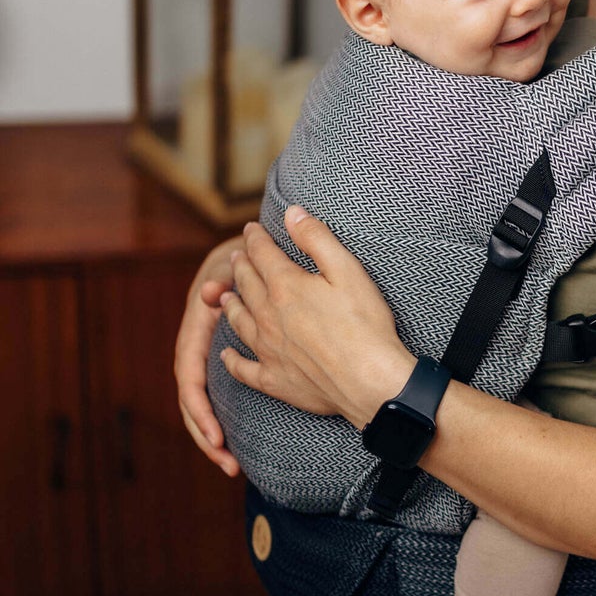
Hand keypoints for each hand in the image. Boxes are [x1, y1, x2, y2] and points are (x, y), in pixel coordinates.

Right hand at [175, 237, 240, 475]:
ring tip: (232, 467)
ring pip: (202, 403)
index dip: (200, 408)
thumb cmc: (238, 260)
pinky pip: (219, 396)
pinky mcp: (222, 362)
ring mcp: (207, 356)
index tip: (216, 436)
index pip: (189, 376)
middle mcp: (196, 348)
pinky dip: (225, 420)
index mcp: (195, 330)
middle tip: (228, 465)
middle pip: (191, 401)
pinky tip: (239, 446)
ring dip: (211, 436)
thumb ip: (221, 279)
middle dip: (205, 434)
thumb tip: (208, 298)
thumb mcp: (227, 265)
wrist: (246, 254)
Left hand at [218, 206, 412, 428]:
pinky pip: (243, 368)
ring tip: (226, 297)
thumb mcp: (347, 271)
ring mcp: (268, 350)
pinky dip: (231, 360)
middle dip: (241, 266)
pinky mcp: (274, 379)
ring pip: (239, 321)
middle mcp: (268, 316)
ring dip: (230, 305)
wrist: (370, 382)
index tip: (250, 228)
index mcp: (286, 286)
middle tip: (237, 257)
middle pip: (246, 285)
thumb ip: (317, 238)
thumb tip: (292, 212)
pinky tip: (226, 355)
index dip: (255, 237)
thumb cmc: (365, 324)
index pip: (262, 254)